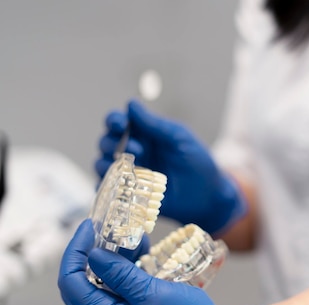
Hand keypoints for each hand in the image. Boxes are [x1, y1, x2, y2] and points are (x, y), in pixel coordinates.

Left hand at [58, 220, 285, 304]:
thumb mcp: (156, 294)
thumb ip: (122, 275)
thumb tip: (93, 256)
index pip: (71, 283)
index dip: (75, 251)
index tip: (89, 227)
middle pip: (80, 285)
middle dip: (89, 254)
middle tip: (105, 230)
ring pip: (100, 287)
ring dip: (110, 261)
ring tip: (131, 239)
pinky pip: (118, 293)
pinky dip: (124, 272)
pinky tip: (140, 256)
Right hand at [96, 100, 246, 234]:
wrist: (207, 196)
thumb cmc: (197, 162)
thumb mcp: (179, 139)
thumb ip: (155, 124)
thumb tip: (131, 104)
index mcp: (143, 134)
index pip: (118, 121)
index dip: (114, 121)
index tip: (121, 125)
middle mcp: (132, 151)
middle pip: (106, 141)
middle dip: (112, 143)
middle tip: (137, 150)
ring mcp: (129, 173)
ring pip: (101, 163)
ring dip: (107, 163)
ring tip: (128, 168)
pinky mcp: (128, 194)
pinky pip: (107, 190)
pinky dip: (105, 187)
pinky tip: (115, 187)